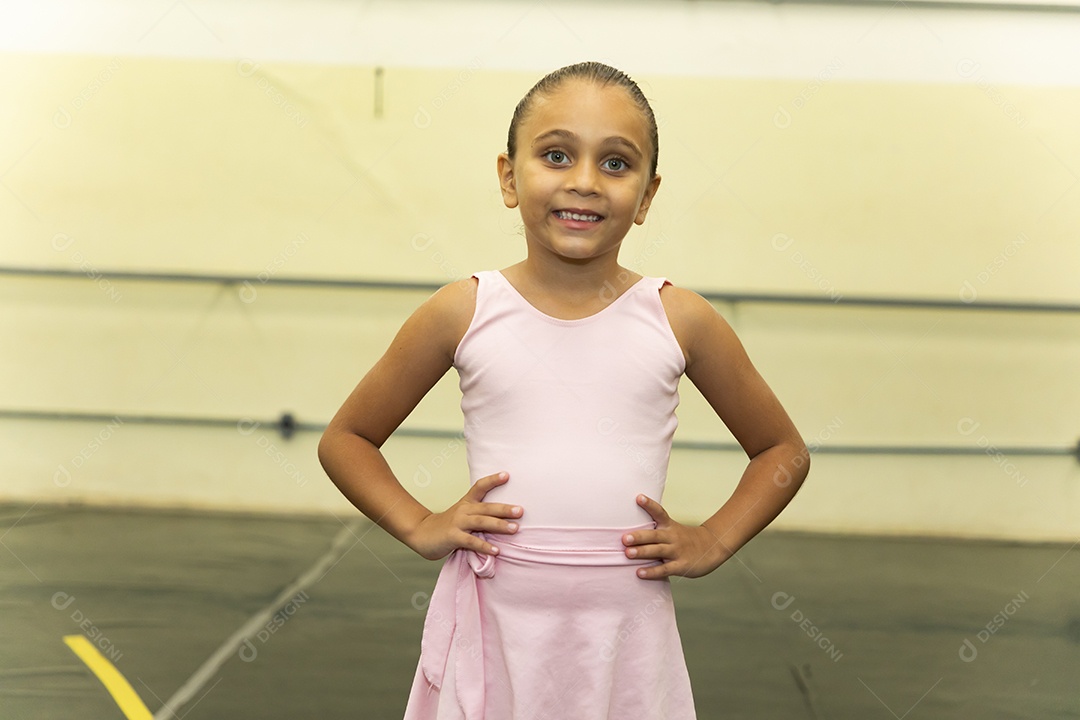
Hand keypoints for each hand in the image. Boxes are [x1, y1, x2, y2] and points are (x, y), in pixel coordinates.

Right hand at [406, 471, 522, 560]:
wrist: (421, 534)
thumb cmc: (447, 526)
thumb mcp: (463, 514)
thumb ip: (480, 514)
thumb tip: (506, 518)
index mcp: (467, 502)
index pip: (480, 486)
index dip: (493, 480)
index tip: (507, 475)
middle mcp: (463, 510)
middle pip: (486, 507)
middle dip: (505, 509)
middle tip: (521, 510)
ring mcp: (457, 523)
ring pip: (481, 522)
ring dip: (499, 525)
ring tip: (515, 529)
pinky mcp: (453, 537)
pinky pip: (471, 541)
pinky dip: (484, 546)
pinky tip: (496, 550)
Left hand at [623, 494, 725, 579]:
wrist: (712, 547)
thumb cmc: (686, 539)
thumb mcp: (674, 529)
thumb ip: (656, 530)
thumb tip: (630, 530)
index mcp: (670, 526)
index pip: (659, 513)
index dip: (649, 505)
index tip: (639, 498)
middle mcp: (673, 537)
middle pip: (655, 535)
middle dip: (639, 537)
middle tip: (624, 538)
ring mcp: (677, 551)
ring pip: (658, 551)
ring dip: (643, 552)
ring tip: (628, 553)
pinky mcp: (681, 565)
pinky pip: (665, 569)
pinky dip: (652, 571)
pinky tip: (640, 572)